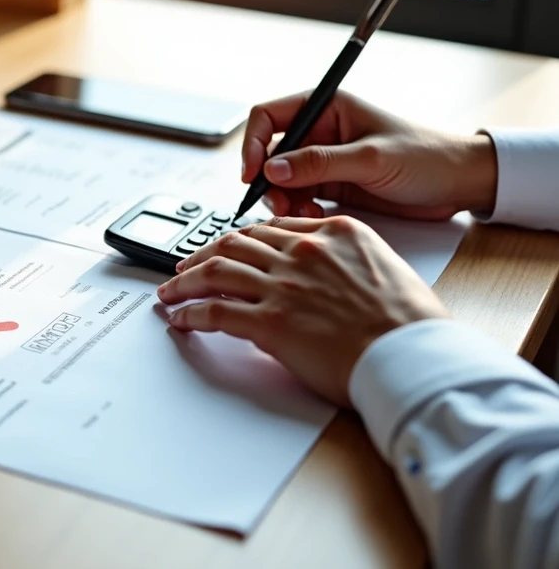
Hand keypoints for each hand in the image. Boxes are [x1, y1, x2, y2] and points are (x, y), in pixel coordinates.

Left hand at [155, 216, 448, 406]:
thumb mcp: (384, 268)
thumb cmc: (410, 325)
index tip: (224, 248)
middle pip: (234, 244)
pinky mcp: (270, 322)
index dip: (238, 239)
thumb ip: (345, 261)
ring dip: (184, 282)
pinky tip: (181, 320)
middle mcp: (303, 252)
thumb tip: (320, 276)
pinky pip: (214, 311)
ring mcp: (283, 285)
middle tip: (184, 267)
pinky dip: (190, 313)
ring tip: (169, 293)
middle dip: (201, 255)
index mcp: (334, 233)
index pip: (269, 228)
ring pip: (215, 272)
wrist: (414, 356)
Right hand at [241, 91, 497, 220]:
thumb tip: (272, 169)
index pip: (268, 117)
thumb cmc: (426, 157)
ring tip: (300, 213)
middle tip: (278, 205)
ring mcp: (324, 160)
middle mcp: (320, 132)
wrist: (460, 184)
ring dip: (282, 198)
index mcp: (327, 108)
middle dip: (268, 180)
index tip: (252, 173)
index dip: (253, 143)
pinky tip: (313, 216)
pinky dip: (297, 209)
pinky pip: (298, 196)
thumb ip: (319, 163)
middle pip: (269, 153)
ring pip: (280, 179)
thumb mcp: (371, 158)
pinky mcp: (332, 185)